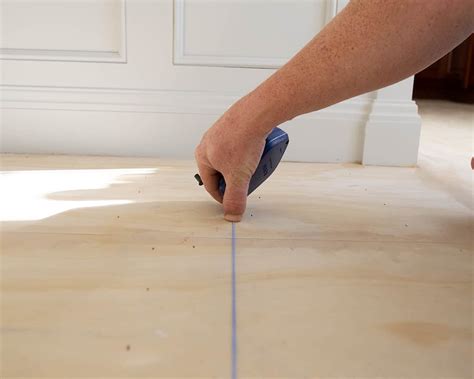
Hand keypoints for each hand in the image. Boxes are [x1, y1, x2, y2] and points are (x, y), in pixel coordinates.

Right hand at [195, 96, 268, 221]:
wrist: (257, 113)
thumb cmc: (242, 141)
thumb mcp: (239, 177)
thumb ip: (235, 198)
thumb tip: (231, 215)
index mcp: (203, 156)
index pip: (210, 184)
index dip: (223, 196)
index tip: (234, 201)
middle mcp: (209, 143)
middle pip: (221, 170)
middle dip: (235, 179)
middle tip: (248, 182)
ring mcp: (222, 132)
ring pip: (232, 157)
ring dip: (243, 165)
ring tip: (256, 165)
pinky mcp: (235, 125)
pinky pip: (241, 144)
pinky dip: (249, 151)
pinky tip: (259, 151)